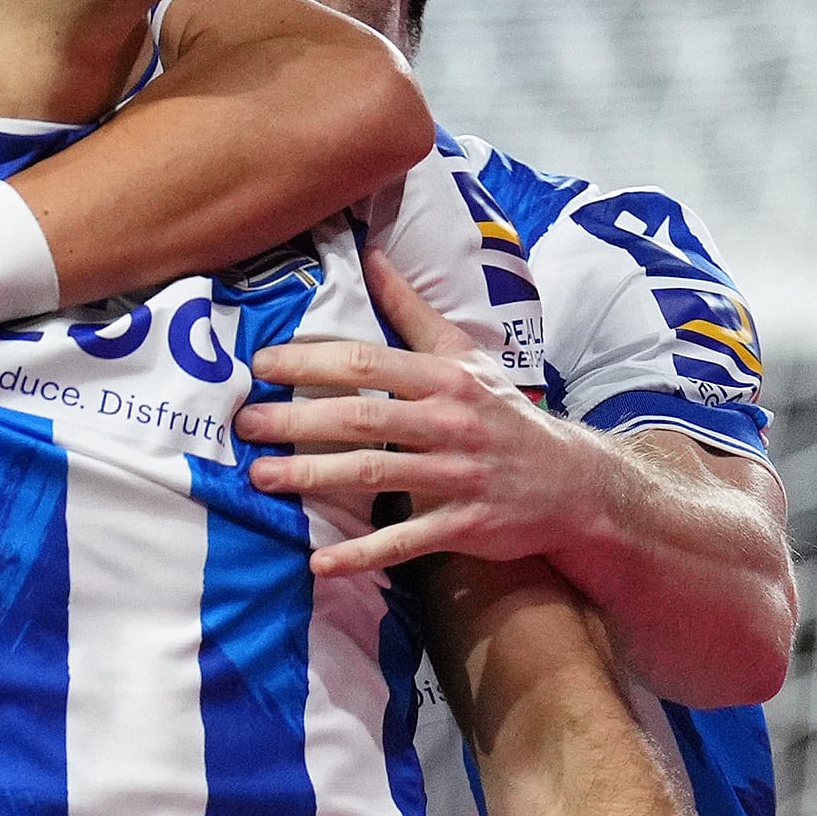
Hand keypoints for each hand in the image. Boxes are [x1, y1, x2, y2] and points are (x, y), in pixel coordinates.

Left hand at [238, 246, 591, 577]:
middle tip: (243, 424)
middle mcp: (450, 422)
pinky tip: (318, 562)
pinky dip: (361, 554)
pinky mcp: (465, 525)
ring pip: (374, 475)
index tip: (260, 365)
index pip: (367, 363)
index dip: (311, 362)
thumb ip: (411, 310)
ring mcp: (458, 475)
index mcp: (444, 379)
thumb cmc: (502, 413)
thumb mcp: (464, 355)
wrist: (573, 482)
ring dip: (312, 478)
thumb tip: (369, 253)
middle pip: (361, 418)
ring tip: (260, 477)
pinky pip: (405, 541)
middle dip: (296, 420)